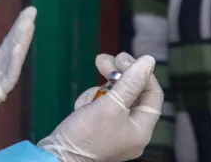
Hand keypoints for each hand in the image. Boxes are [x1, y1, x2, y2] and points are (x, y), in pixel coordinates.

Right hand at [38, 52, 162, 161]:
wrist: (58, 156)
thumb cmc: (87, 134)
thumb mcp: (110, 105)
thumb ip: (130, 82)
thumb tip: (149, 60)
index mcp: (142, 129)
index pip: (152, 94)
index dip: (140, 73)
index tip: (121, 57)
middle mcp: (132, 130)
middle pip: (132, 92)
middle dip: (116, 75)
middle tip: (102, 59)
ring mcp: (115, 130)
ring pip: (114, 97)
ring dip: (99, 91)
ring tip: (86, 101)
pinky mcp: (99, 128)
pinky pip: (100, 106)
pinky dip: (90, 101)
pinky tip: (81, 108)